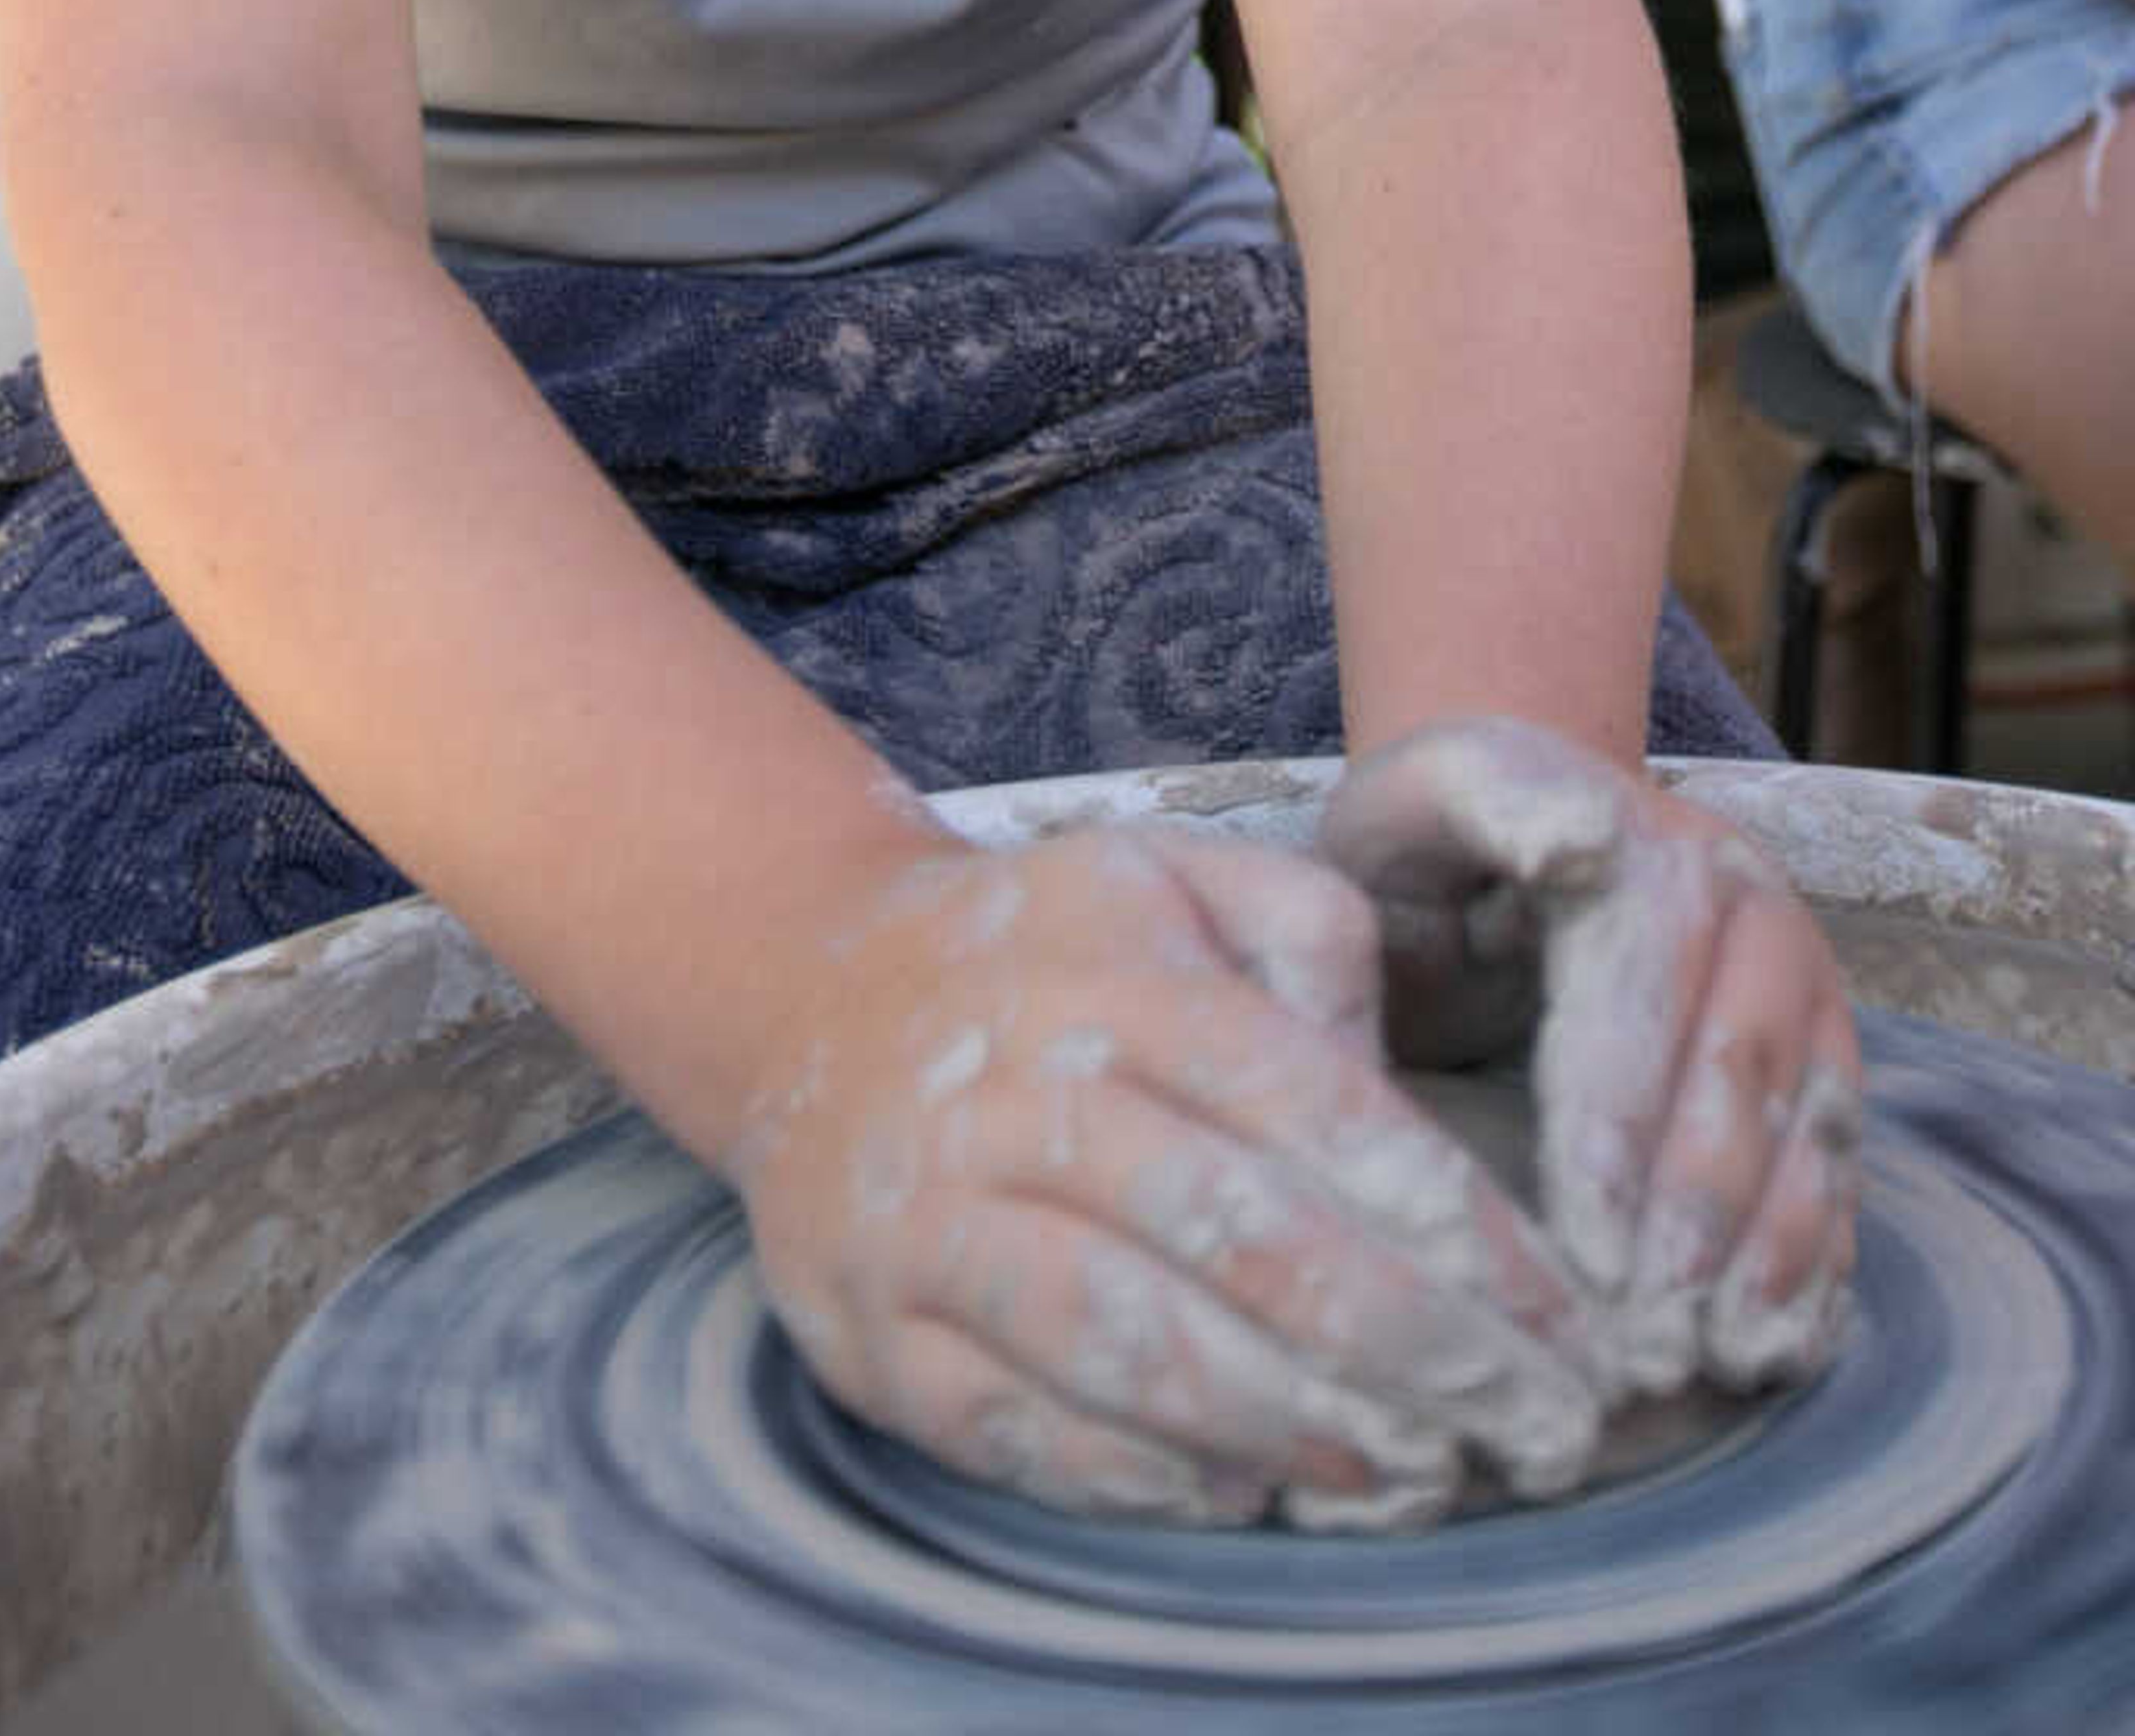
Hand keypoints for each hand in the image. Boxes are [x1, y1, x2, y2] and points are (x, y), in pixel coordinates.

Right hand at [728, 819, 1611, 1529]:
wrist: (804, 993)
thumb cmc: (1042, 952)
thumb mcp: (1176, 877)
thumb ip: (1310, 928)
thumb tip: (1387, 1061)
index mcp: (1116, 975)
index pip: (1312, 1108)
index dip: (1455, 1227)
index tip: (1566, 1323)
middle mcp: (1020, 1093)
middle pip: (1238, 1235)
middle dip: (1415, 1347)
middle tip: (1540, 1426)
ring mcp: (933, 1219)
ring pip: (1128, 1338)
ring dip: (1293, 1422)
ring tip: (1421, 1472)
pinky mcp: (871, 1334)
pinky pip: (1019, 1423)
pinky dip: (1143, 1473)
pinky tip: (1255, 1493)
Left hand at [1315, 718, 1861, 1396]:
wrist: (1492, 859)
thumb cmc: (1420, 862)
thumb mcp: (1405, 810)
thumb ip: (1475, 807)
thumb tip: (1580, 842)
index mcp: (1637, 825)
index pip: (1648, 965)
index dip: (1624, 1106)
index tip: (1582, 1242)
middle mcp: (1740, 887)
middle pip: (1740, 1054)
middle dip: (1697, 1206)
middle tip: (1645, 1338)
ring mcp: (1793, 970)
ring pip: (1809, 1112)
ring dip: (1767, 1247)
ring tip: (1712, 1359)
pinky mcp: (1819, 1047)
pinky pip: (1840, 1156)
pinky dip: (1813, 1255)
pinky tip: (1773, 1346)